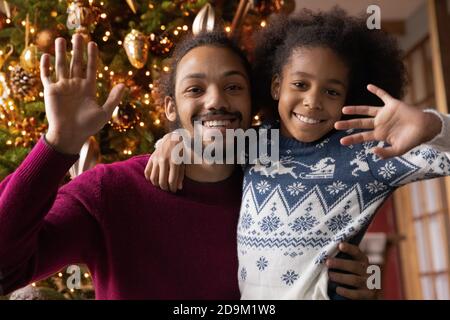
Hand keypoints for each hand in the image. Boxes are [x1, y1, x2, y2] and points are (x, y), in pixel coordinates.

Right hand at [43, 35, 125, 153]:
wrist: (70, 135)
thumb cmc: (88, 127)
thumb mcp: (105, 112)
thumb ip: (114, 98)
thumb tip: (124, 85)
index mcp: (88, 89)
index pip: (91, 68)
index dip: (92, 56)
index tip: (93, 44)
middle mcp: (75, 85)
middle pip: (76, 63)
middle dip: (77, 50)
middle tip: (79, 35)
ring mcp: (63, 87)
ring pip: (61, 65)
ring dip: (61, 53)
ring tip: (61, 39)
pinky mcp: (51, 91)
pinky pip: (46, 75)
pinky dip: (45, 66)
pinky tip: (46, 55)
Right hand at [145, 132, 184, 192]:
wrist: (172, 139)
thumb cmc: (181, 153)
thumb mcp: (184, 163)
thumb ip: (181, 175)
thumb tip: (179, 188)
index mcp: (174, 162)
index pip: (172, 180)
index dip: (172, 188)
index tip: (174, 191)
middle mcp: (164, 160)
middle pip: (162, 181)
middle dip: (165, 188)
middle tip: (168, 190)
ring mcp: (156, 159)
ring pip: (153, 178)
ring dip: (157, 185)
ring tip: (162, 186)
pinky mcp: (151, 158)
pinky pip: (147, 172)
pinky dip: (149, 178)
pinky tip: (155, 180)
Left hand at [326, 242, 377, 299]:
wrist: (367, 293)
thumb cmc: (353, 275)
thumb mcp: (352, 266)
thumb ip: (344, 259)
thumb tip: (327, 253)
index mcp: (363, 261)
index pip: (357, 252)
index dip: (349, 248)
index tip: (340, 245)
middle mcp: (367, 271)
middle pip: (354, 266)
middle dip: (340, 264)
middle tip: (327, 262)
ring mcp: (368, 284)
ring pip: (354, 280)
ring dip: (340, 277)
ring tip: (330, 276)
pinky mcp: (367, 295)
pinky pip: (356, 294)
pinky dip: (346, 292)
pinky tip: (337, 289)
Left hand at [334, 84, 441, 158]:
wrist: (426, 129)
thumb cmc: (412, 140)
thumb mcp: (398, 151)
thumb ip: (386, 153)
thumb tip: (372, 151)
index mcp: (379, 134)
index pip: (362, 137)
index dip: (352, 139)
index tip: (341, 142)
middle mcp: (379, 123)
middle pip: (360, 123)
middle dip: (348, 124)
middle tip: (335, 125)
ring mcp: (385, 114)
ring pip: (367, 110)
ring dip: (356, 109)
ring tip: (344, 109)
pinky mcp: (393, 104)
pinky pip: (383, 96)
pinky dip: (377, 91)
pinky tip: (369, 86)